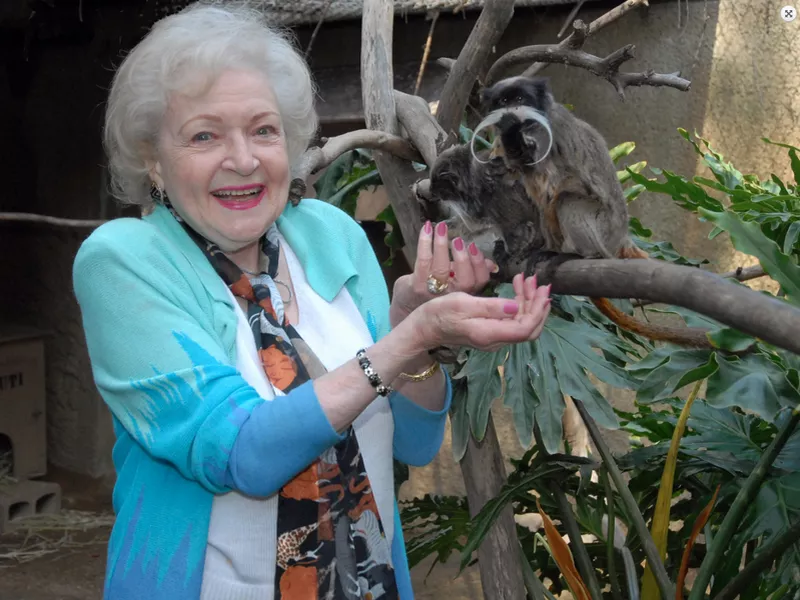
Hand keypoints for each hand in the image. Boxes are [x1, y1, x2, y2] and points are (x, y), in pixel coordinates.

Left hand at [390, 220, 496, 326]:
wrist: (406, 309)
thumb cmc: (434, 293)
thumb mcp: (456, 285)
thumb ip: (472, 273)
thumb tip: (492, 264)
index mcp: (465, 293)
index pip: (480, 281)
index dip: (480, 264)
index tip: (473, 246)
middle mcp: (452, 296)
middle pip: (465, 280)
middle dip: (463, 258)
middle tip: (457, 240)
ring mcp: (433, 292)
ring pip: (441, 269)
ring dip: (441, 245)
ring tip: (441, 228)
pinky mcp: (417, 286)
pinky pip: (423, 261)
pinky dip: (425, 242)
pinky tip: (426, 228)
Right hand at [409, 272, 550, 352]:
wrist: (423, 328)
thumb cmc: (439, 313)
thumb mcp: (462, 303)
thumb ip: (491, 307)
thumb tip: (516, 305)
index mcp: (489, 333)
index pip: (525, 328)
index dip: (538, 310)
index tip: (543, 290)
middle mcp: (495, 340)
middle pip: (529, 328)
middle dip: (538, 305)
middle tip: (539, 282)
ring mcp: (493, 338)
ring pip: (522, 324)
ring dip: (529, 302)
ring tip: (527, 280)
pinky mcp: (490, 332)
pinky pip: (513, 321)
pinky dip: (519, 305)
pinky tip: (517, 290)